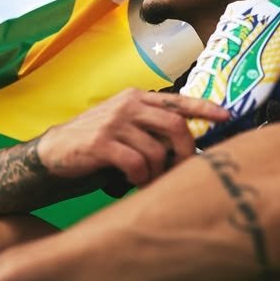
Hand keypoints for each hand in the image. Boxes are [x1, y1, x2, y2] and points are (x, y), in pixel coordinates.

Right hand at [38, 89, 228, 187]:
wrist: (54, 152)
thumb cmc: (97, 142)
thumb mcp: (125, 125)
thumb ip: (150, 128)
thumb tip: (186, 147)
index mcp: (138, 98)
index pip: (178, 100)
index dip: (204, 107)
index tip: (226, 116)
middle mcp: (128, 104)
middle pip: (174, 125)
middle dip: (185, 152)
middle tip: (183, 170)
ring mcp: (115, 122)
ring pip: (156, 150)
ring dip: (158, 173)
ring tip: (150, 182)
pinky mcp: (102, 142)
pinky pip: (136, 163)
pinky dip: (140, 178)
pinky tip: (133, 182)